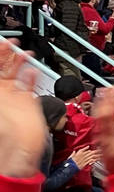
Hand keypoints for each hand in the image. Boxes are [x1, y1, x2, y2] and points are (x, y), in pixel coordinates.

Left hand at [0, 42, 47, 178]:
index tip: (2, 43)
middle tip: (11, 43)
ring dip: (19, 61)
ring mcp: (15, 97)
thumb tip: (2, 69)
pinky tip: (32, 66)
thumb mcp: (2, 102)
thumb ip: (5, 85)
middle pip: (3, 70)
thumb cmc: (6, 131)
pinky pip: (31, 84)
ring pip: (17, 74)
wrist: (23, 148)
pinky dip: (32, 74)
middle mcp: (2, 94)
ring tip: (23, 51)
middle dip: (7, 56)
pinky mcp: (29, 102)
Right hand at [69, 146, 98, 169]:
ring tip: (94, 154)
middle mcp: (80, 157)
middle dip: (90, 151)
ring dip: (92, 155)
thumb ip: (72, 154)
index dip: (85, 148)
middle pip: (87, 153)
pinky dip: (91, 160)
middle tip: (93, 150)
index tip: (88, 146)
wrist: (69, 169)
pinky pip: (88, 161)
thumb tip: (74, 151)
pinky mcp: (84, 164)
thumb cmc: (69, 164)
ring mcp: (82, 160)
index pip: (82, 150)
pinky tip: (93, 159)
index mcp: (77, 154)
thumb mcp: (69, 158)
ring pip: (88, 156)